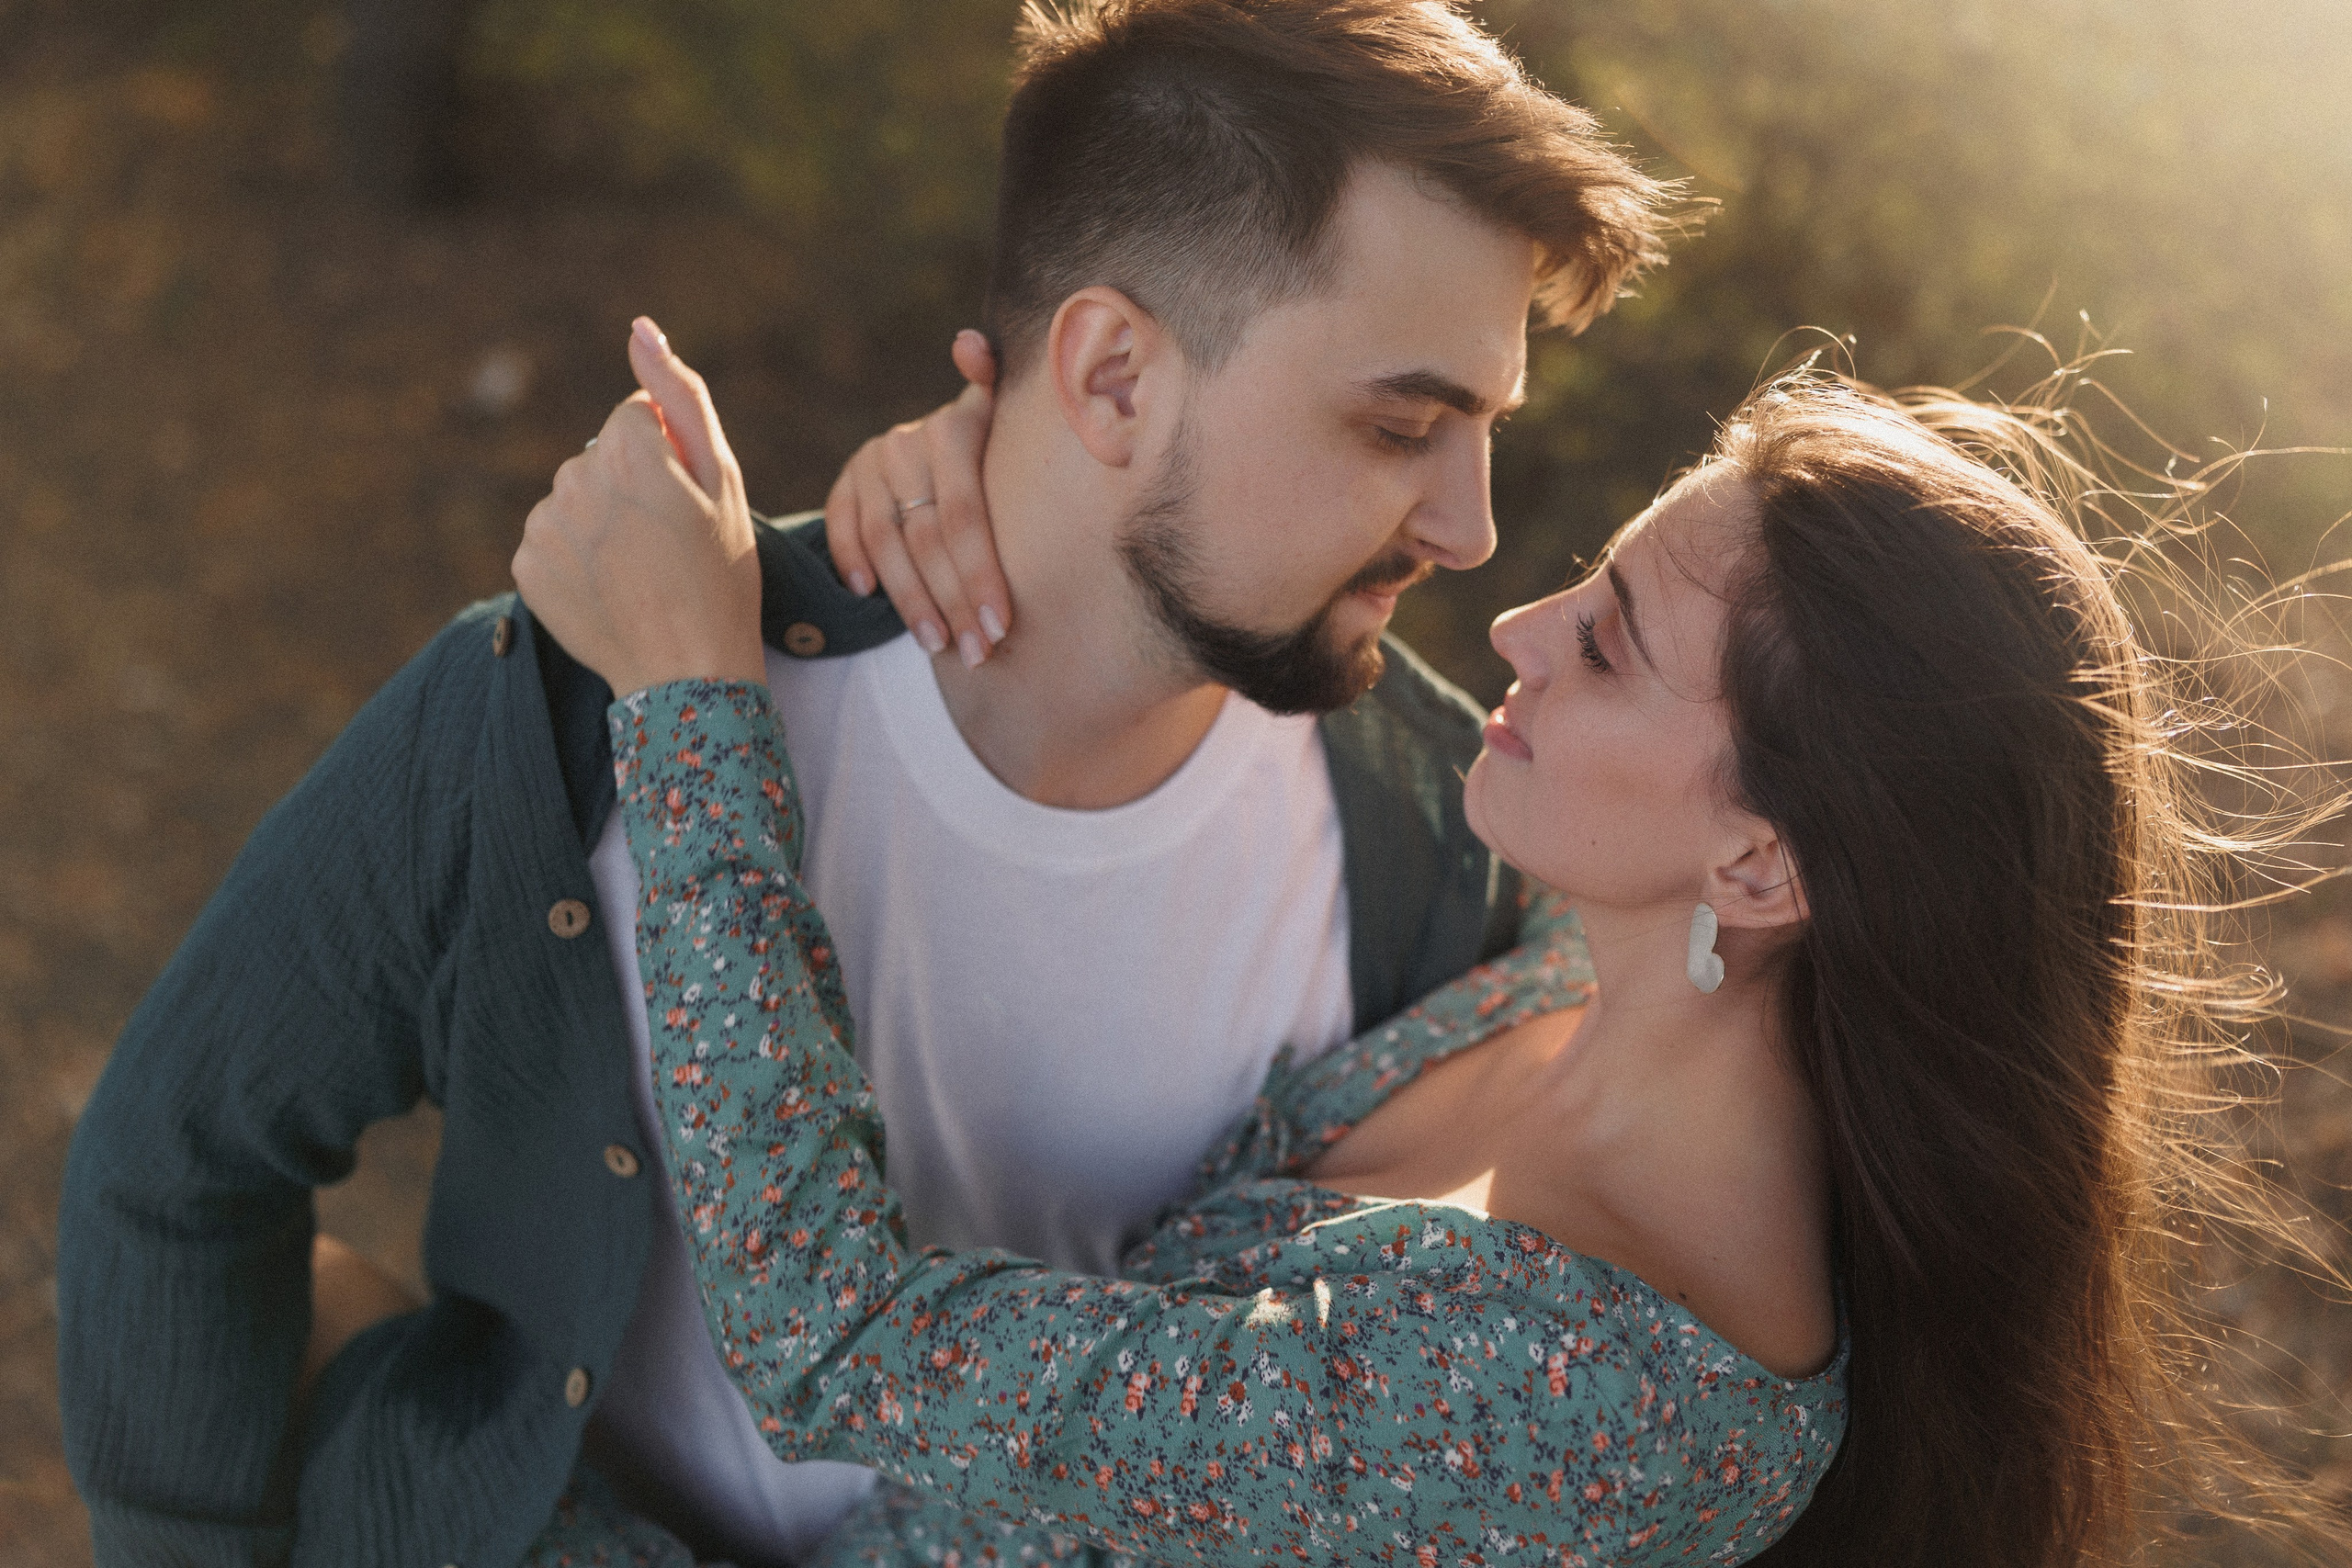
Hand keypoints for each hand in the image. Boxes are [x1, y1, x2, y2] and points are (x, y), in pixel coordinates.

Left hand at [513, 317, 764, 695]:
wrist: (688, 674)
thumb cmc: (721, 577)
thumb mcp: (723, 480)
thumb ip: (682, 396)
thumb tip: (641, 328)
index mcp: (627, 451)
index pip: (635, 417)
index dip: (668, 456)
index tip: (686, 503)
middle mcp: (575, 479)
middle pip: (600, 455)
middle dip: (630, 484)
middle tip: (668, 544)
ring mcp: (544, 526)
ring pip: (575, 497)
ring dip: (602, 521)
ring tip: (639, 569)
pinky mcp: (525, 566)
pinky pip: (551, 539)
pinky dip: (576, 558)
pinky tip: (610, 588)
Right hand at [824, 329, 1008, 667]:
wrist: (947, 440)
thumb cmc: (996, 449)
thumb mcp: (1008, 421)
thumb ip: (1002, 391)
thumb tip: (969, 344)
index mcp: (953, 429)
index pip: (965, 513)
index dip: (980, 572)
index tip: (1001, 624)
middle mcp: (905, 443)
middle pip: (927, 538)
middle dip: (954, 601)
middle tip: (978, 652)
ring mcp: (870, 463)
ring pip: (886, 543)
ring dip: (911, 601)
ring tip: (940, 645)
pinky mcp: (845, 482)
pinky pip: (841, 529)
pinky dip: (853, 563)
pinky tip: (869, 600)